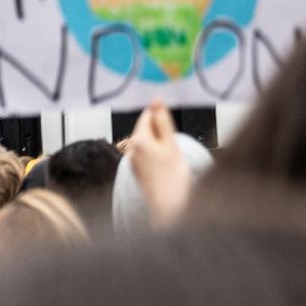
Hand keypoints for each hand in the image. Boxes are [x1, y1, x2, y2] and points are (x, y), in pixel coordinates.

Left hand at [125, 103, 191, 226]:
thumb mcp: (171, 142)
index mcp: (138, 140)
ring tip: (172, 157)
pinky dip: (156, 155)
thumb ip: (162, 120)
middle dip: (160, 131)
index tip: (171, 122)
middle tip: (174, 144)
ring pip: (147, 143)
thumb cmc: (172, 176)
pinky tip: (166, 166)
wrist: (169, 206)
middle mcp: (131, 150)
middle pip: (146, 129)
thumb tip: (156, 100)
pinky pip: (146, 155)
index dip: (160, 115)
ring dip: (159, 144)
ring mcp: (133, 162)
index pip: (146, 115)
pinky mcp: (137, 172)